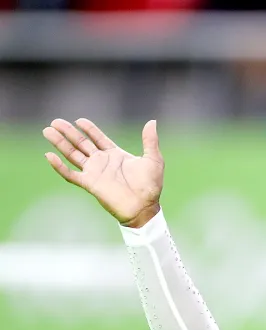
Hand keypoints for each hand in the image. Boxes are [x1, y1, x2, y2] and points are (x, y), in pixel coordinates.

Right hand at [43, 118, 163, 226]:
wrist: (144, 207)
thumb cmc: (151, 186)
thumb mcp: (153, 159)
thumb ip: (150, 140)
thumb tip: (152, 121)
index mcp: (115, 155)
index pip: (98, 138)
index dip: (89, 129)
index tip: (79, 120)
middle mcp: (102, 162)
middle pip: (81, 144)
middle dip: (68, 132)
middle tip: (55, 122)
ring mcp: (94, 172)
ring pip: (72, 155)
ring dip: (60, 143)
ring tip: (47, 131)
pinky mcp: (90, 184)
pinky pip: (70, 174)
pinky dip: (59, 166)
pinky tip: (49, 156)